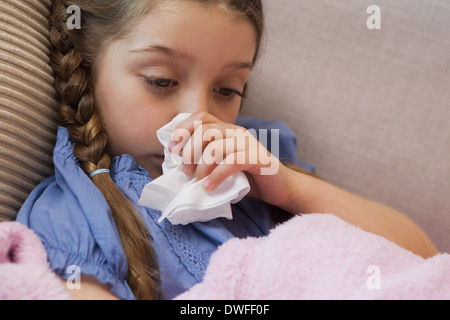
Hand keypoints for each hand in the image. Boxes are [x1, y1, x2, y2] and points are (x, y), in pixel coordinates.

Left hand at [168, 111, 293, 206]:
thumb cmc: (248, 177)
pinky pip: (231, 162)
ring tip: (198, 181)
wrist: (280, 187)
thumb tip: (179, 164)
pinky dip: (216, 176)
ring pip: (216, 147)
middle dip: (189, 151)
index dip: (182, 130)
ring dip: (201, 167)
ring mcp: (248, 144)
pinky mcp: (257, 159)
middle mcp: (237, 132)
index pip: (201, 116)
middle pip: (205, 131)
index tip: (172, 150)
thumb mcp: (222, 165)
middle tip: (185, 171)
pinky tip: (210, 187)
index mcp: (227, 130)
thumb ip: (206, 159)